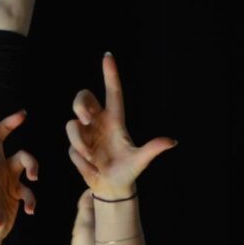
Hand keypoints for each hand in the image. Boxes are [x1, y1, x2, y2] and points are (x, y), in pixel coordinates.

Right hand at [65, 52, 177, 195]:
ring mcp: (86, 135)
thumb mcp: (141, 160)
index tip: (108, 56)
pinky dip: (82, 161)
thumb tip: (172, 142)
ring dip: (79, 141)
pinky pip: (72, 149)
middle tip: (85, 117)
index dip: (110, 74)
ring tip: (92, 158)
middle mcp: (98, 123)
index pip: (112, 92)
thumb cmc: (128, 171)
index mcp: (115, 120)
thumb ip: (153, 149)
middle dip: (79, 104)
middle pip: (82, 99)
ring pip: (72, 125)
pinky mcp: (77, 148)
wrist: (113, 188)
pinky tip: (93, 170)